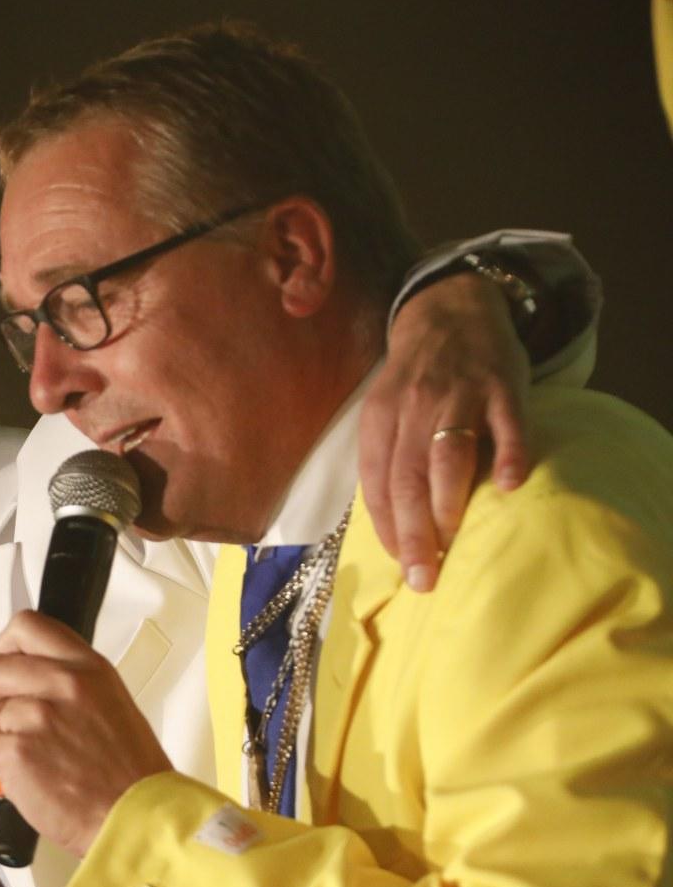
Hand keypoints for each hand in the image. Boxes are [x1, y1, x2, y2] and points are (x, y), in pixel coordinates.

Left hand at [0, 611, 170, 857]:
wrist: (138, 820)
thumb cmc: (129, 774)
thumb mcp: (111, 704)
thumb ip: (71, 684)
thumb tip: (28, 681)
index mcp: (87, 668)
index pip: (27, 626)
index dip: (6, 646)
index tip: (7, 669)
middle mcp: (62, 684)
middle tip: (11, 727)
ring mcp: (37, 717)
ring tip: (15, 761)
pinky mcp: (17, 753)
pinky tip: (6, 785)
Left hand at [360, 272, 530, 591]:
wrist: (451, 308)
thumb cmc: (416, 379)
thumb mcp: (386, 412)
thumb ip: (386, 460)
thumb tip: (389, 527)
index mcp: (380, 419)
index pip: (378, 482)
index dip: (387, 527)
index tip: (401, 567)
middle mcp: (414, 407)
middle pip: (408, 477)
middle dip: (413, 533)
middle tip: (424, 578)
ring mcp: (459, 395)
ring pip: (447, 453)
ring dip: (448, 502)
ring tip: (453, 544)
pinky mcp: (502, 386)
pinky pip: (506, 423)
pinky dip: (507, 453)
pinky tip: (509, 486)